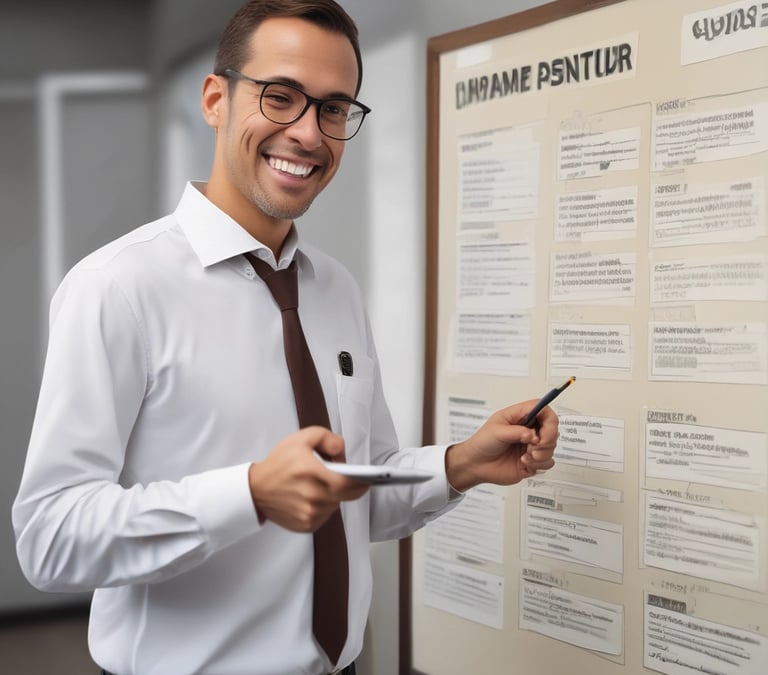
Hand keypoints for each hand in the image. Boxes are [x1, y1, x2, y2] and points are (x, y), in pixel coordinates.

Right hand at [248, 426, 368, 531]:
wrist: (255, 489)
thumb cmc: (279, 463)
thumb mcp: (302, 438)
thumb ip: (327, 438)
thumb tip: (342, 452)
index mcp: (312, 473)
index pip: (348, 484)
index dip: (361, 482)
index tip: (367, 479)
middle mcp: (312, 497)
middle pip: (345, 496)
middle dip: (348, 487)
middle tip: (342, 478)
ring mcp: (309, 514)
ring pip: (335, 506)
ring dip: (333, 496)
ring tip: (319, 485)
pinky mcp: (305, 525)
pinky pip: (325, 516)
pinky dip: (323, 507)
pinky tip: (312, 497)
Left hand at [445, 400, 558, 491]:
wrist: (475, 465)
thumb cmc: (482, 443)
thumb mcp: (496, 431)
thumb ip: (516, 432)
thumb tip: (533, 435)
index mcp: (520, 416)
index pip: (544, 410)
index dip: (549, 419)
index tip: (544, 432)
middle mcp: (528, 430)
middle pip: (552, 429)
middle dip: (547, 440)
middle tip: (533, 446)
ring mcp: (531, 446)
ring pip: (551, 447)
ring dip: (542, 454)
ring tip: (526, 456)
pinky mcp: (532, 461)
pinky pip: (547, 462)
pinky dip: (538, 464)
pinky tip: (524, 463)